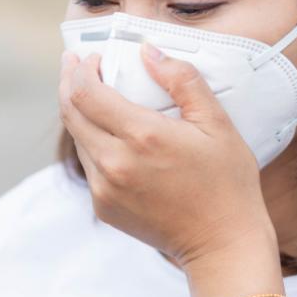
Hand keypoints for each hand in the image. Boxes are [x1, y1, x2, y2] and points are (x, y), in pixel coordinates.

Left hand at [58, 43, 277, 273]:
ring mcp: (105, 188)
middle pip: (70, 112)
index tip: (89, 57)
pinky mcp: (103, 206)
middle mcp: (114, 163)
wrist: (221, 245)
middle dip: (69, 82)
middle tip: (75, 64)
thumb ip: (183, 81)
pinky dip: (92, 141)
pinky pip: (89, 164)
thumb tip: (148, 51)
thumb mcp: (217, 124)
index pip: (86, 92)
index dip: (80, 69)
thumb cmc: (227, 183)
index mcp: (142, 137)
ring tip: (92, 93)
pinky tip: (108, 131)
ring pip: (77, 138)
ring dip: (78, 111)